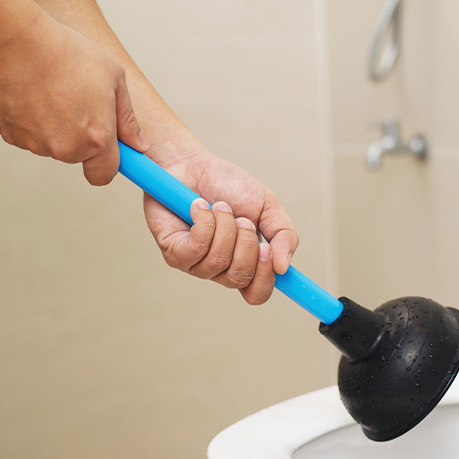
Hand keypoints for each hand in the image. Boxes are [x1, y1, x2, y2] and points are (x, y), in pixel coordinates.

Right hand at [0, 10, 147, 184]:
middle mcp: (65, 148)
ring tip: (52, 92)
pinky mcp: (9, 135)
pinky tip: (31, 94)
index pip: (103, 175)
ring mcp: (35, 143)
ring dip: (53, 127)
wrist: (12, 41)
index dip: (106, 164)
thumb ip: (128, 119)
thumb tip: (137, 145)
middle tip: (76, 102)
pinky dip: (29, 120)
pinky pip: (26, 135)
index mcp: (96, 138)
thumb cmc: (66, 54)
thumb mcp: (114, 79)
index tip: (107, 151)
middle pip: (77, 156)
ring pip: (50, 145)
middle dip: (80, 137)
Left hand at [143, 144, 298, 304]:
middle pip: (241, 278)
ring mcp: (195, 264)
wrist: (193, 164)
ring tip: (220, 207)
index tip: (268, 251)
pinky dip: (204, 221)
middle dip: (246, 242)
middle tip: (242, 219)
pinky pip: (196, 249)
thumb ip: (284, 235)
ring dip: (224, 226)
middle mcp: (220, 269)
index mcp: (245, 262)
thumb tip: (284, 267)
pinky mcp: (174, 253)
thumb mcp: (268, 206)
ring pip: (218, 261)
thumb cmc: (228, 186)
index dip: (266, 279)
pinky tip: (199, 207)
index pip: (257, 294)